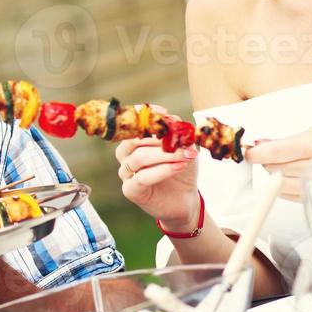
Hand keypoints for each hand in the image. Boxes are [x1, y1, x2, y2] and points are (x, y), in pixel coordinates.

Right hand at [115, 109, 199, 231]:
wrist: (185, 199)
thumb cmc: (181, 171)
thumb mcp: (183, 148)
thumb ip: (177, 133)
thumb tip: (172, 118)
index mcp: (134, 143)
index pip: (133, 126)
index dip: (145, 117)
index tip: (163, 111)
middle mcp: (126, 156)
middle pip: (134, 140)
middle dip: (158, 138)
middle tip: (179, 140)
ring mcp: (126, 173)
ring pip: (139, 158)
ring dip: (165, 155)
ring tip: (184, 156)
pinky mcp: (130, 190)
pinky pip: (142, 177)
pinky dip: (163, 170)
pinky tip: (179, 167)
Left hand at [242, 125, 311, 199]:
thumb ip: (287, 140)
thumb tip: (259, 144)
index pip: (274, 153)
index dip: (256, 154)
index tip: (249, 153)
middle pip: (275, 170)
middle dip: (268, 163)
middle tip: (271, 155)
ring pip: (282, 186)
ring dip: (277, 176)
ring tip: (286, 166)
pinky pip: (294, 198)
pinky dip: (288, 188)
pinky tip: (295, 178)